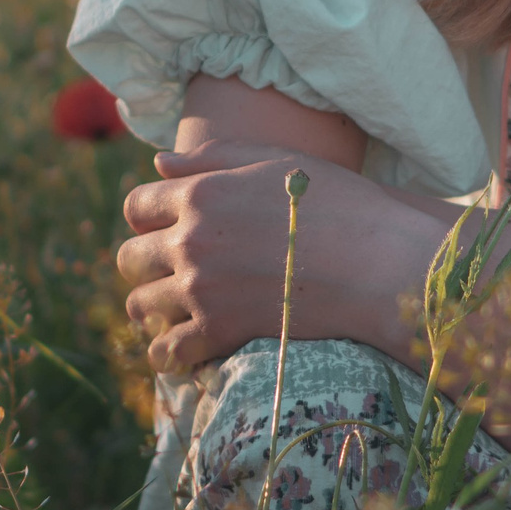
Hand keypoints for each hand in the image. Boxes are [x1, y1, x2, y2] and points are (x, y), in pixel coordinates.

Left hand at [116, 140, 443, 372]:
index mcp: (201, 193)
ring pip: (140, 306)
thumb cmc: (340, 204)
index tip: (167, 225)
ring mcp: (202, 289)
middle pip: (130, 257)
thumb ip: (213, 157)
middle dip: (145, 262)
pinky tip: (184, 346)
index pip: (138, 205)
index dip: (148, 214)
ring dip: (153, 306)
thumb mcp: (276, 162)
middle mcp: (191, 240)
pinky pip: (166, 352)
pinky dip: (168, 351)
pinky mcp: (220, 332)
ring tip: (177, 307)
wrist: (380, 262)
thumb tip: (158, 162)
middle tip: (172, 269)